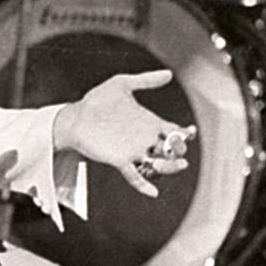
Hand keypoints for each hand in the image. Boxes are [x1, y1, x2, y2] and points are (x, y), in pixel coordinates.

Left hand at [52, 69, 193, 197]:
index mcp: (149, 122)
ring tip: (178, 164)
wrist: (75, 117)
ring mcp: (133, 151)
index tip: (190, 131)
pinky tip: (153, 192)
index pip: (174, 131)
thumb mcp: (121, 85)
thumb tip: (169, 74)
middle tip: (180, 146)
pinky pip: (135, 176)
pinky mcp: (119, 160)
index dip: (185, 133)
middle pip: (171, 150)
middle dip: (180, 150)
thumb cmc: (97, 100)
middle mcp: (144, 139)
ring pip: (158, 164)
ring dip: (170, 167)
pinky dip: (144, 185)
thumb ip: (145, 80)